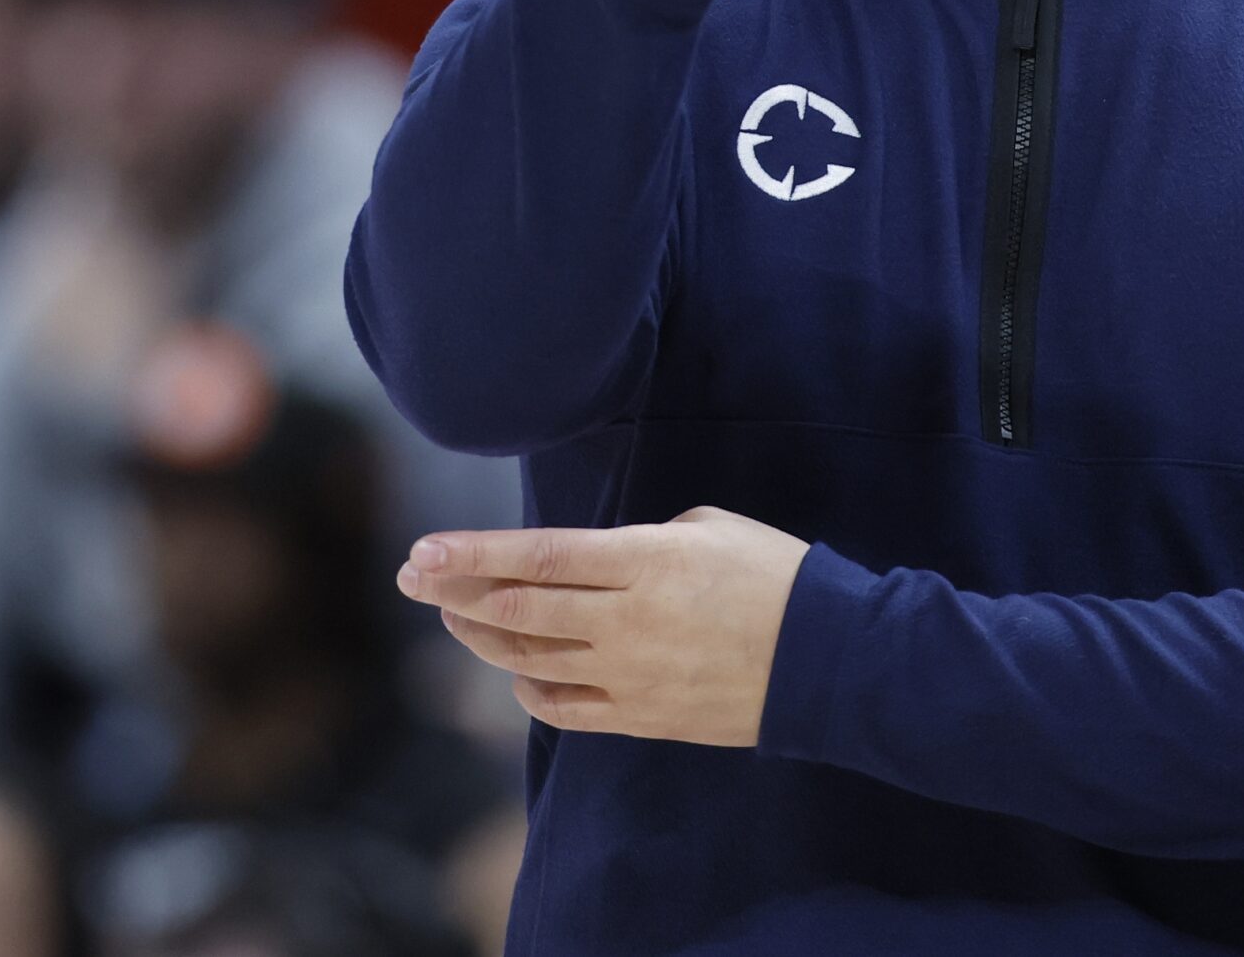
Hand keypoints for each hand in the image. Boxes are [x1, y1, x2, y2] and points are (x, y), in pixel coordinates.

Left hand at [397, 504, 811, 745]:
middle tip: (413, 576)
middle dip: (454, 592)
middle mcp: (627, 622)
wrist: (829, 659)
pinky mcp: (643, 716)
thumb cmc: (775, 576)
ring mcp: (631, 676)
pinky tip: (513, 669)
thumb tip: (596, 561)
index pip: (538, 557)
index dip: (472, 555)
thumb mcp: (708, 527)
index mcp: (645, 562)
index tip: (422, 550)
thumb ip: (640, 541)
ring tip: (453, 615)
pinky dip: (528, 686)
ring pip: (531, 660)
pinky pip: (565, 707)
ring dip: (482, 637)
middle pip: (518, 610)